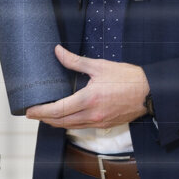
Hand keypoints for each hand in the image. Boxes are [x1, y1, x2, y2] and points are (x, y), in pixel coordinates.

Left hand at [25, 45, 149, 128]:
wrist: (149, 92)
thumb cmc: (127, 78)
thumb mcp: (99, 66)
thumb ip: (75, 61)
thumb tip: (58, 52)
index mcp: (89, 99)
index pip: (58, 109)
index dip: (41, 111)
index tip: (30, 110)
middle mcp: (92, 114)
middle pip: (61, 121)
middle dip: (44, 118)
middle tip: (32, 113)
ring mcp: (99, 121)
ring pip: (70, 126)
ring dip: (55, 122)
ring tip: (45, 115)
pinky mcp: (105, 124)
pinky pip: (81, 126)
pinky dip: (69, 123)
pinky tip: (66, 117)